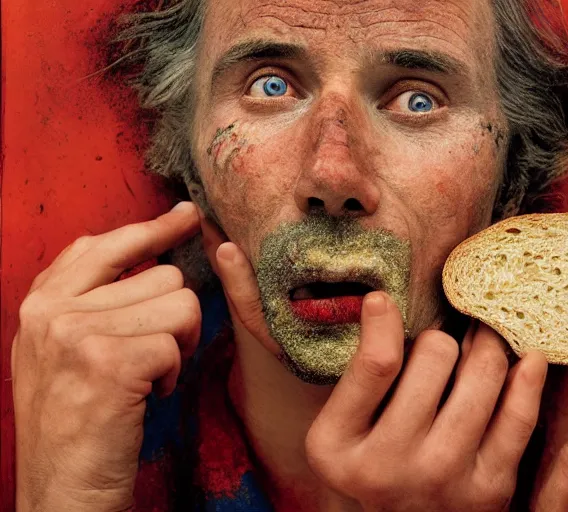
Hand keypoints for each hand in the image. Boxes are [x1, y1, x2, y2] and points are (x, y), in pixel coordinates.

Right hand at [13, 202, 201, 510]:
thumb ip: (90, 303)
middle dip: (172, 319)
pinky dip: (174, 374)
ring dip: (177, 347)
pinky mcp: (108, 361)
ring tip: (145, 381)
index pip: (103, 245)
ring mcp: (75, 333)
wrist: (60, 492)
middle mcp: (51, 311)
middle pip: (161, 277)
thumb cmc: (76, 427)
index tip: (185, 217)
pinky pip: (177, 342)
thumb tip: (146, 251)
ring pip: (179, 304)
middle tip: (149, 362)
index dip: (151, 230)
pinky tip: (147, 397)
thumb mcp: (63, 354)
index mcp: (40, 304)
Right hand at [201, 222, 547, 510]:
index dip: (387, 316)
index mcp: (335, 446)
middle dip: (442, 340)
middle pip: (436, 353)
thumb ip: (312, 356)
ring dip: (487, 348)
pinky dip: (527, 375)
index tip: (385, 301)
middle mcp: (387, 467)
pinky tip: (525, 358)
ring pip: (484, 372)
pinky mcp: (489, 490)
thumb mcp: (332, 426)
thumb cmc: (368, 468)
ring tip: (482, 346)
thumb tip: (227, 251)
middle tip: (445, 342)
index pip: (377, 358)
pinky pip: (520, 411)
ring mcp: (442, 480)